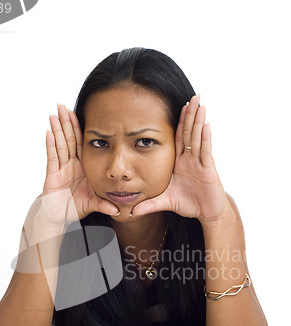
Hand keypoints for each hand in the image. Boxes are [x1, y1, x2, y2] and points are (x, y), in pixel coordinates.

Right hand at [35, 104, 119, 226]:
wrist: (58, 218)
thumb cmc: (74, 207)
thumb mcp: (92, 204)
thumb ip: (104, 204)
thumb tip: (118, 210)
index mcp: (83, 167)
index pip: (82, 144)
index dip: (81, 129)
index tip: (81, 113)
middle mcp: (71, 165)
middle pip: (70, 140)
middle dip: (67, 123)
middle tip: (63, 106)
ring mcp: (61, 169)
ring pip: (60, 145)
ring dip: (58, 129)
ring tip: (54, 114)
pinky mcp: (52, 176)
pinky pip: (52, 158)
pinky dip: (51, 146)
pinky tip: (49, 133)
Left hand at [130, 94, 230, 223]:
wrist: (206, 214)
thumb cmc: (188, 205)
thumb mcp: (164, 202)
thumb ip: (148, 204)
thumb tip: (131, 211)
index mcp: (180, 162)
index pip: (178, 138)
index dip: (178, 122)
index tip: (176, 107)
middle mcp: (190, 159)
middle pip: (189, 132)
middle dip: (190, 114)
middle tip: (192, 96)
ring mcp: (200, 162)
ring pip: (197, 137)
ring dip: (198, 120)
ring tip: (199, 103)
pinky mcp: (208, 169)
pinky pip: (205, 151)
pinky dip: (205, 137)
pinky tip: (206, 124)